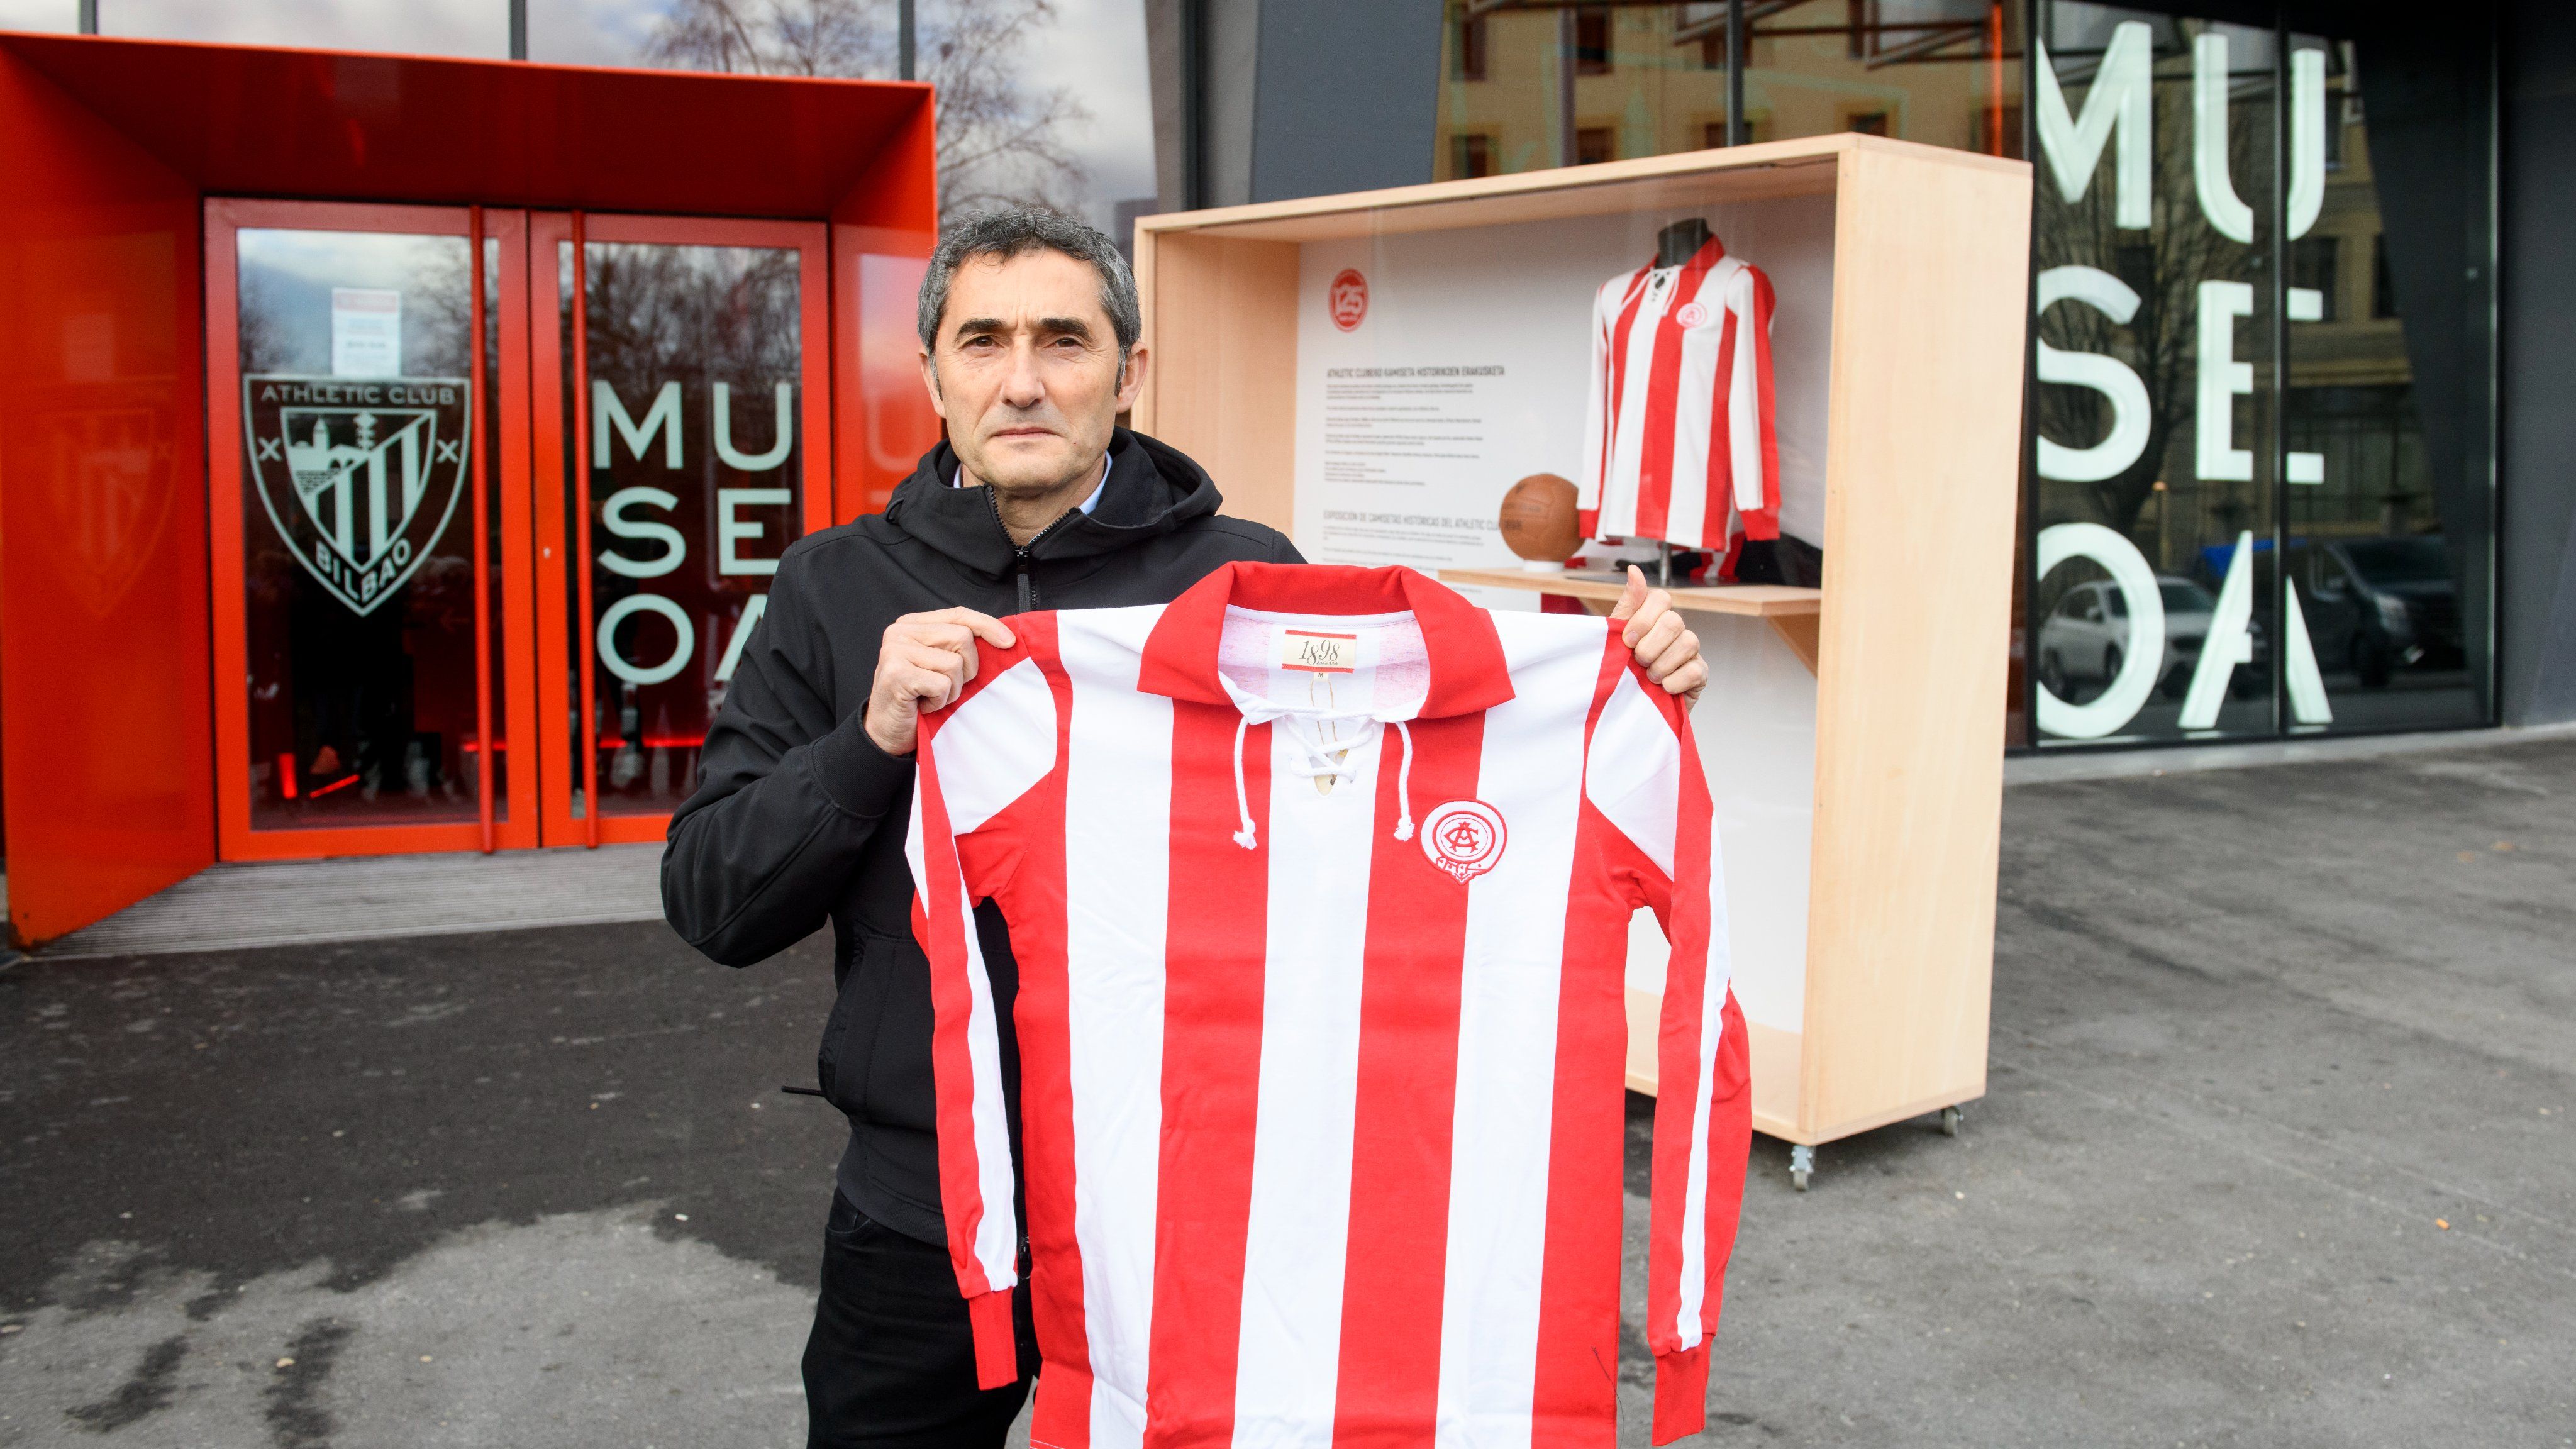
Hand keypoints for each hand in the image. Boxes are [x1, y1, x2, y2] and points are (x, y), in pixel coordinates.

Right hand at [863, 608, 1016, 756]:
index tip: (1008, 642)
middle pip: (962, 637)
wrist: (888, 732)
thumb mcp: (940, 665)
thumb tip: (1004, 638)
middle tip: (945, 686)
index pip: (959, 615)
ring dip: (951, 689)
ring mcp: (895, 651)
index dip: (987, 626)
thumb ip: (958, 646)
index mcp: (912, 624)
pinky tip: (922, 705)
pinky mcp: (896, 673)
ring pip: (954, 663)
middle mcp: (900, 632)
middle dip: (966, 669)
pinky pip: (942, 685)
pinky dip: (939, 701)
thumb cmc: (918, 698)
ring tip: (932, 696)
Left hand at [1612, 565, 1706, 708]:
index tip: (1627, 640)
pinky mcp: (1699, 675)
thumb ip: (1628, 605)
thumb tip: (1634, 569)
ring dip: (1661, 664)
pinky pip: (1694, 671)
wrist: (1626, 709)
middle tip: (1637, 662)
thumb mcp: (1615, 638)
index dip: (1644, 618)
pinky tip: (1663, 688)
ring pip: (1688, 643)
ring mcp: (1690, 652)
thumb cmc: (1621, 669)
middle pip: (1674, 621)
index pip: (1661, 598)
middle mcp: (1676, 630)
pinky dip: (1674, 681)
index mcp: (1655, 617)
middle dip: (1650, 645)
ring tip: (1648, 678)